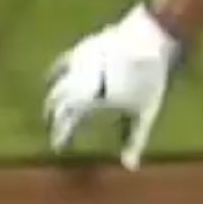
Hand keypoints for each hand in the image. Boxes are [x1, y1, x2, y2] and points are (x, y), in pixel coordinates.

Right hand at [44, 6, 184, 168]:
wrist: (151, 36)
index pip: (67, 123)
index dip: (60, 136)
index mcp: (92, 101)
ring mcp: (78, 65)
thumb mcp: (145, 111)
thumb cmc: (150, 77)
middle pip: (58, 105)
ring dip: (53, 101)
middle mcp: (79, 83)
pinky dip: (53, 76)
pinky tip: (51, 80)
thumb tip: (130, 167)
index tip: (58, 147)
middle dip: (55, 120)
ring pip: (56, 86)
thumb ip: (135, 139)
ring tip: (53, 111)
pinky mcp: (81, 50)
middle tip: (56, 131)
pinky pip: (60, 65)